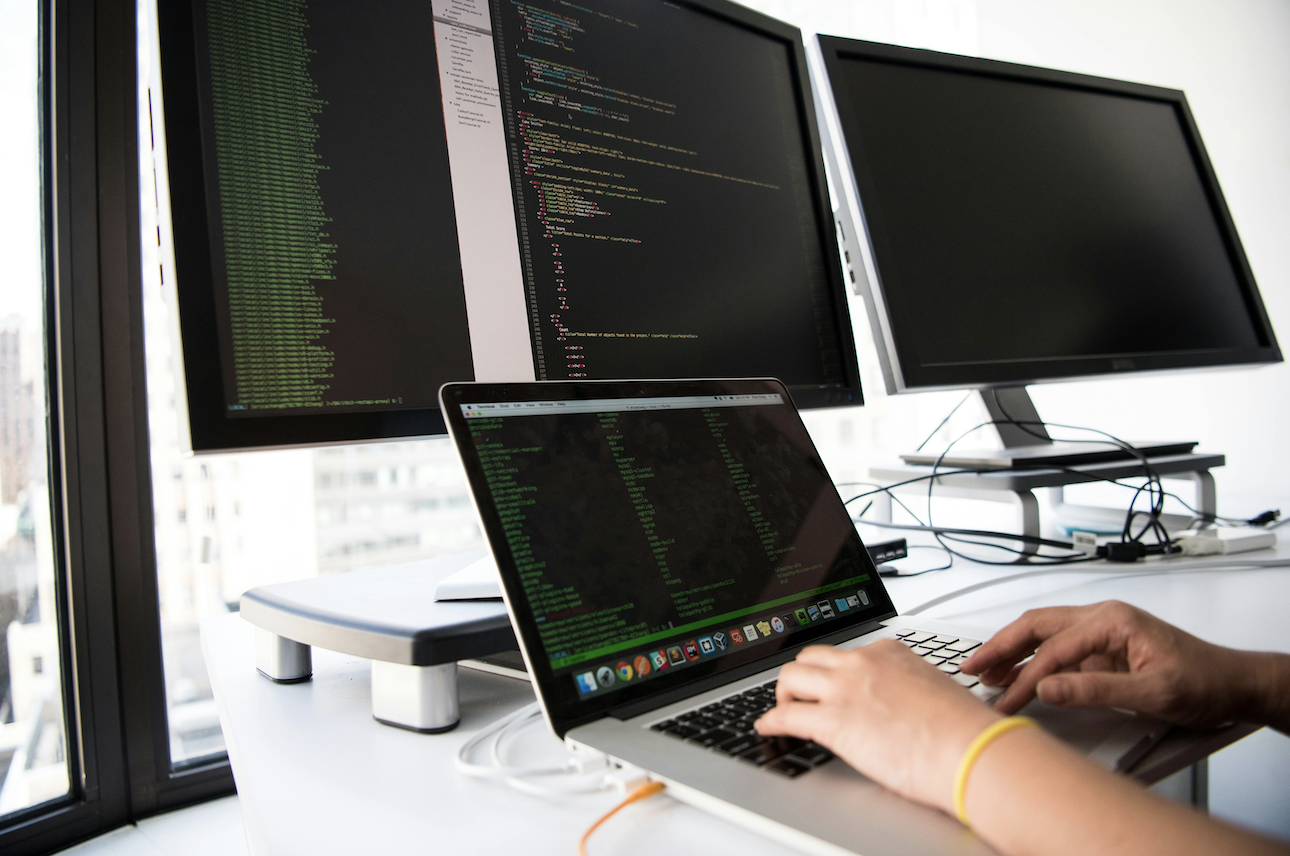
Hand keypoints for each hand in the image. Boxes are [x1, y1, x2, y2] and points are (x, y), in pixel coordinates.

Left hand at [756, 639, 998, 812]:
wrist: (971, 749)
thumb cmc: (964, 729)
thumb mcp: (935, 690)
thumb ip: (909, 688)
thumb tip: (903, 705)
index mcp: (889, 653)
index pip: (847, 653)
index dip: (834, 672)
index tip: (830, 684)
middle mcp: (863, 663)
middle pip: (811, 658)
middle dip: (801, 677)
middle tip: (800, 696)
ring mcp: (845, 689)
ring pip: (791, 677)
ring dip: (783, 695)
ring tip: (785, 711)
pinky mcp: (833, 722)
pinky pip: (787, 716)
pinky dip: (771, 722)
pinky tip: (768, 728)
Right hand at [961, 601, 1264, 726]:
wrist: (1234, 685)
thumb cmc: (1204, 680)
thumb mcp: (1153, 691)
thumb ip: (1097, 690)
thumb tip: (1050, 688)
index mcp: (1112, 620)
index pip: (1055, 649)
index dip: (1026, 677)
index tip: (1007, 701)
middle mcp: (1102, 619)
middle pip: (1036, 626)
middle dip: (1000, 646)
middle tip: (971, 667)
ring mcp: (1100, 634)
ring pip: (1042, 635)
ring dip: (1011, 652)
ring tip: (983, 672)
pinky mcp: (1102, 652)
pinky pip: (1056, 652)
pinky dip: (1031, 663)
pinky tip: (1015, 677)